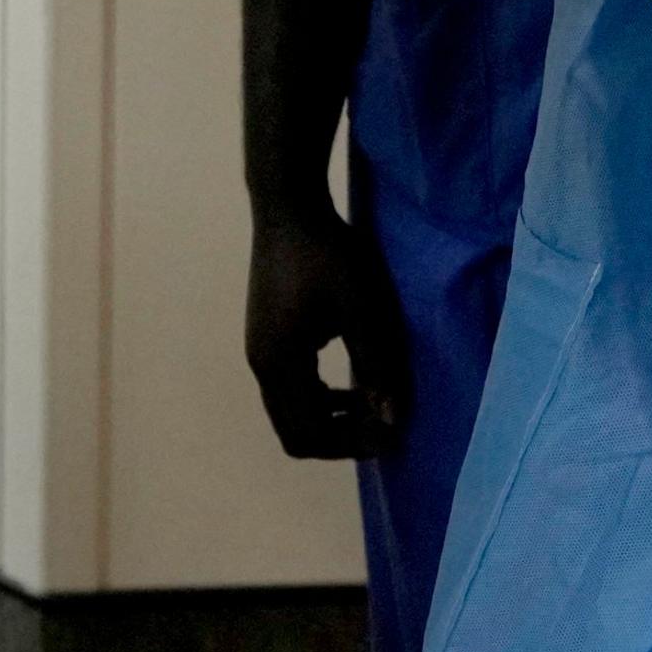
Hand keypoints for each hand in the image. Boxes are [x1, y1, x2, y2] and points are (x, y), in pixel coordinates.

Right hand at [246, 196, 409, 458]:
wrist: (288, 207)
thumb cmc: (327, 253)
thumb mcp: (361, 308)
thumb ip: (376, 365)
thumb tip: (392, 420)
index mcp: (280, 363)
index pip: (311, 433)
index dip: (352, 445)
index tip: (392, 436)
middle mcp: (262, 365)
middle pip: (295, 432)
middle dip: (340, 440)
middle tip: (382, 428)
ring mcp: (260, 351)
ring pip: (291, 413)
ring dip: (330, 420)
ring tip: (372, 407)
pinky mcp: (266, 337)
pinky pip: (290, 390)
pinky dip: (319, 399)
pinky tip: (350, 383)